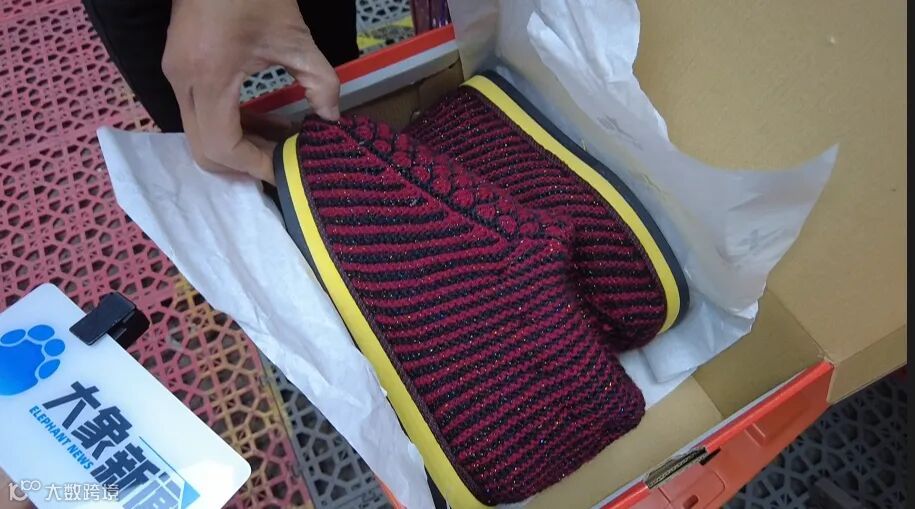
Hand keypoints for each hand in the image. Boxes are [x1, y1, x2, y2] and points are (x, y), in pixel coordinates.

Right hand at [162, 0, 340, 182]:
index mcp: (210, 76)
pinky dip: (228, 125)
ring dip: (238, 145)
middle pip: (204, 149)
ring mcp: (176, 75)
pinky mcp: (179, 68)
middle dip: (244, 163)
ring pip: (199, 134)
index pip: (222, 145)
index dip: (255, 164)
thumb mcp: (295, 37)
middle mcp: (183, 81)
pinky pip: (199, 113)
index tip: (286, 169)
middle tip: (281, 160)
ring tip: (279, 141)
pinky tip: (262, 120)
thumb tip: (332, 118)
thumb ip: (320, 82)